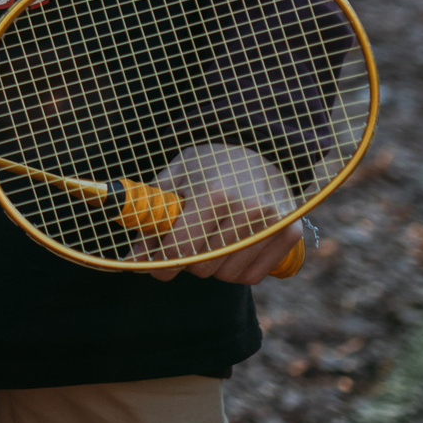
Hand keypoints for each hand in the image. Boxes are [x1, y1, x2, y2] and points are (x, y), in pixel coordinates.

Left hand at [136, 142, 297, 281]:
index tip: (156, 263)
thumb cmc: (208, 163)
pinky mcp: (289, 231)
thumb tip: (132, 260)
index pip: (181, 249)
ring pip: (228, 275)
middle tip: (185, 244)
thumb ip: (152, 218)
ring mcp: (273, 222)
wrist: (257, 146)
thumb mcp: (175, 177)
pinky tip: (231, 250)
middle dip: (186, 262)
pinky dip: (237, 271)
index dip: (162, 263)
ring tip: (209, 241)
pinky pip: (253, 276)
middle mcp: (248, 209)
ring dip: (211, 268)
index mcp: (214, 193)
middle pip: (203, 265)